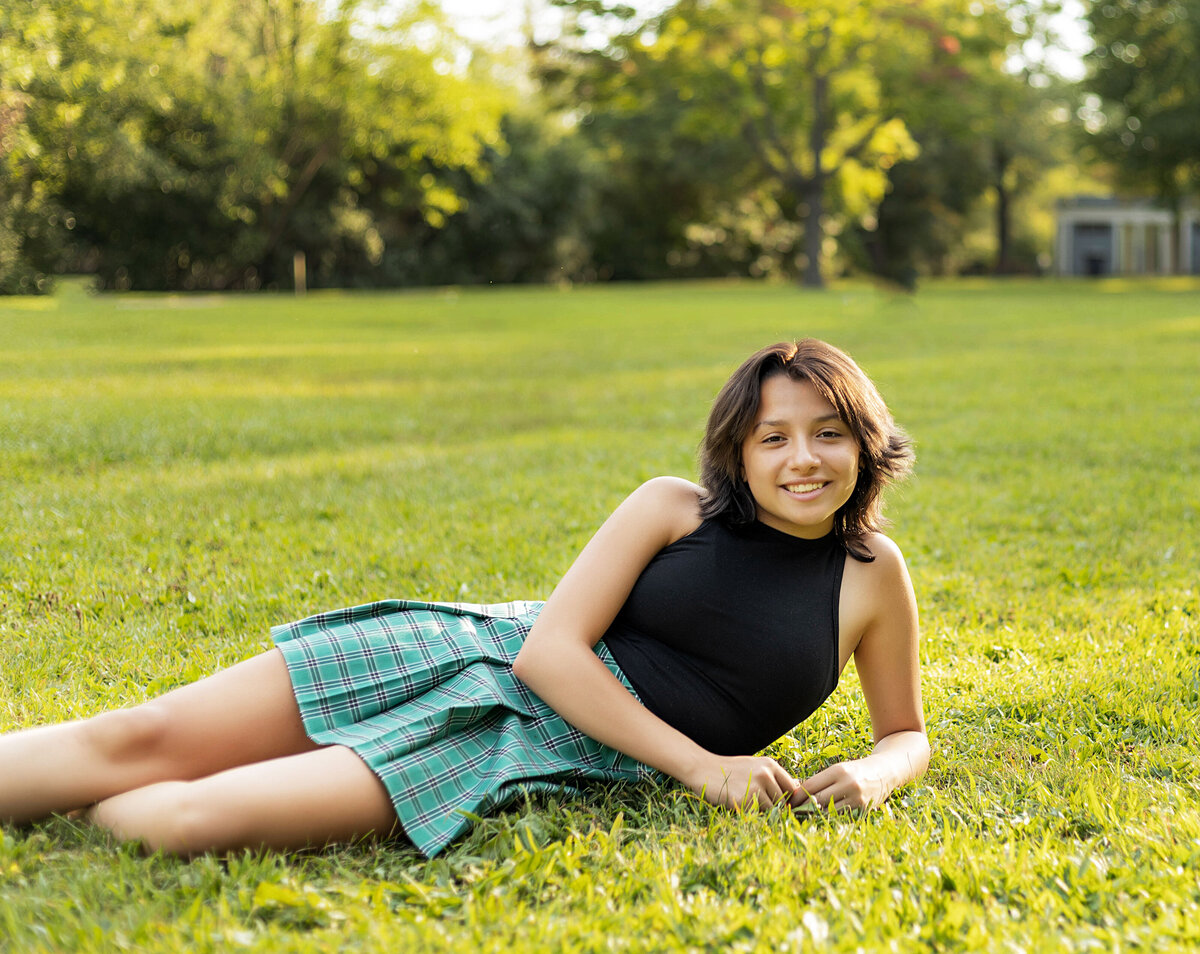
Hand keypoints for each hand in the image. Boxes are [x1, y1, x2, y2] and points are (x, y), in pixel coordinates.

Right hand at [684, 754, 800, 811]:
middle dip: (773, 807)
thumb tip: (797, 792)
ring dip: (762, 812)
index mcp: (770, 765)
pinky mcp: (744, 800)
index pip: (792, 788)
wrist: (703, 769)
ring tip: (746, 802)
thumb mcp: (754, 767)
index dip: (787, 799)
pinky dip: (749, 814)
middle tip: (756, 803)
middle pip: (783, 802)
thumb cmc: (730, 770)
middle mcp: (766, 774)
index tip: (779, 804)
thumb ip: (773, 778)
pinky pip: (755, 815)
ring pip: (771, 810)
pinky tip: (737, 803)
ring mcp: (755, 787)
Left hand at [792, 758, 886, 811]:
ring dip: (816, 815)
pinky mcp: (863, 809)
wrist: (884, 771)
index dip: (797, 796)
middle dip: (803, 807)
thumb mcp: (838, 769)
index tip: (789, 802)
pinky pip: (842, 817)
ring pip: (829, 811)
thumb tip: (797, 791)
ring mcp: (857, 797)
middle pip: (817, 800)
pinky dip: (831, 818)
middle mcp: (847, 783)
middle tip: (793, 813)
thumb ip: (820, 780)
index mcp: (838, 771)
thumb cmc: (855, 771)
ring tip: (806, 817)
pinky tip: (824, 819)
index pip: (811, 786)